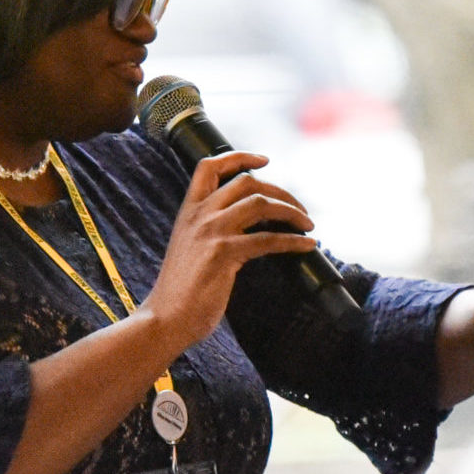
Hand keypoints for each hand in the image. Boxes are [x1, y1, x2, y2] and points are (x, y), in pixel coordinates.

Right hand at [138, 152, 320, 353]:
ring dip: (292, 211)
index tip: (264, 160)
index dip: (239, 157)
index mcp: (188, 211)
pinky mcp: (224, 254)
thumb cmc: (180, 290)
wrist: (165, 317)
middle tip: (300, 208)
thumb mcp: (189, 248)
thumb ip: (209, 231)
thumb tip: (246, 227)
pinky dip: (294, 241)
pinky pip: (268, 240)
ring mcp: (211, 232)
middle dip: (280, 191)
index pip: (209, 167)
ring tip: (309, 224)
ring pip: (261, 204)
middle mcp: (199, 215)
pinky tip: (307, 245)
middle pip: (247, 182)